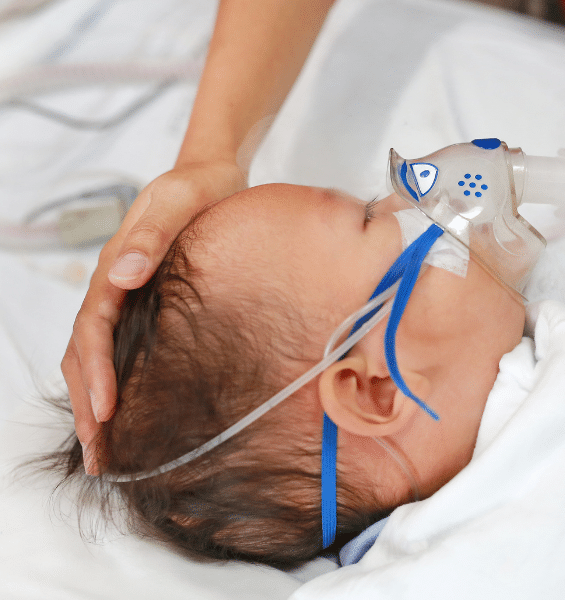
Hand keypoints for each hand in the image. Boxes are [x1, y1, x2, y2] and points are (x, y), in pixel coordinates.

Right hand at [61, 160, 246, 473]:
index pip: (94, 328)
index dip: (96, 372)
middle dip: (86, 403)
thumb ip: (152, 235)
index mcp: (116, 266)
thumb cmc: (199, 188)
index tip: (104, 412)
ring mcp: (126, 295)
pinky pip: (117, 346)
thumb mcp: (179, 200)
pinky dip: (112, 381)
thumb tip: (121, 274)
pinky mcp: (145, 302)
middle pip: (85, 350)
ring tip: (101, 446)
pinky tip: (125, 408)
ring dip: (93, 400)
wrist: (211, 175)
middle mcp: (114, 285)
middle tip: (96, 454)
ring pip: (95, 354)